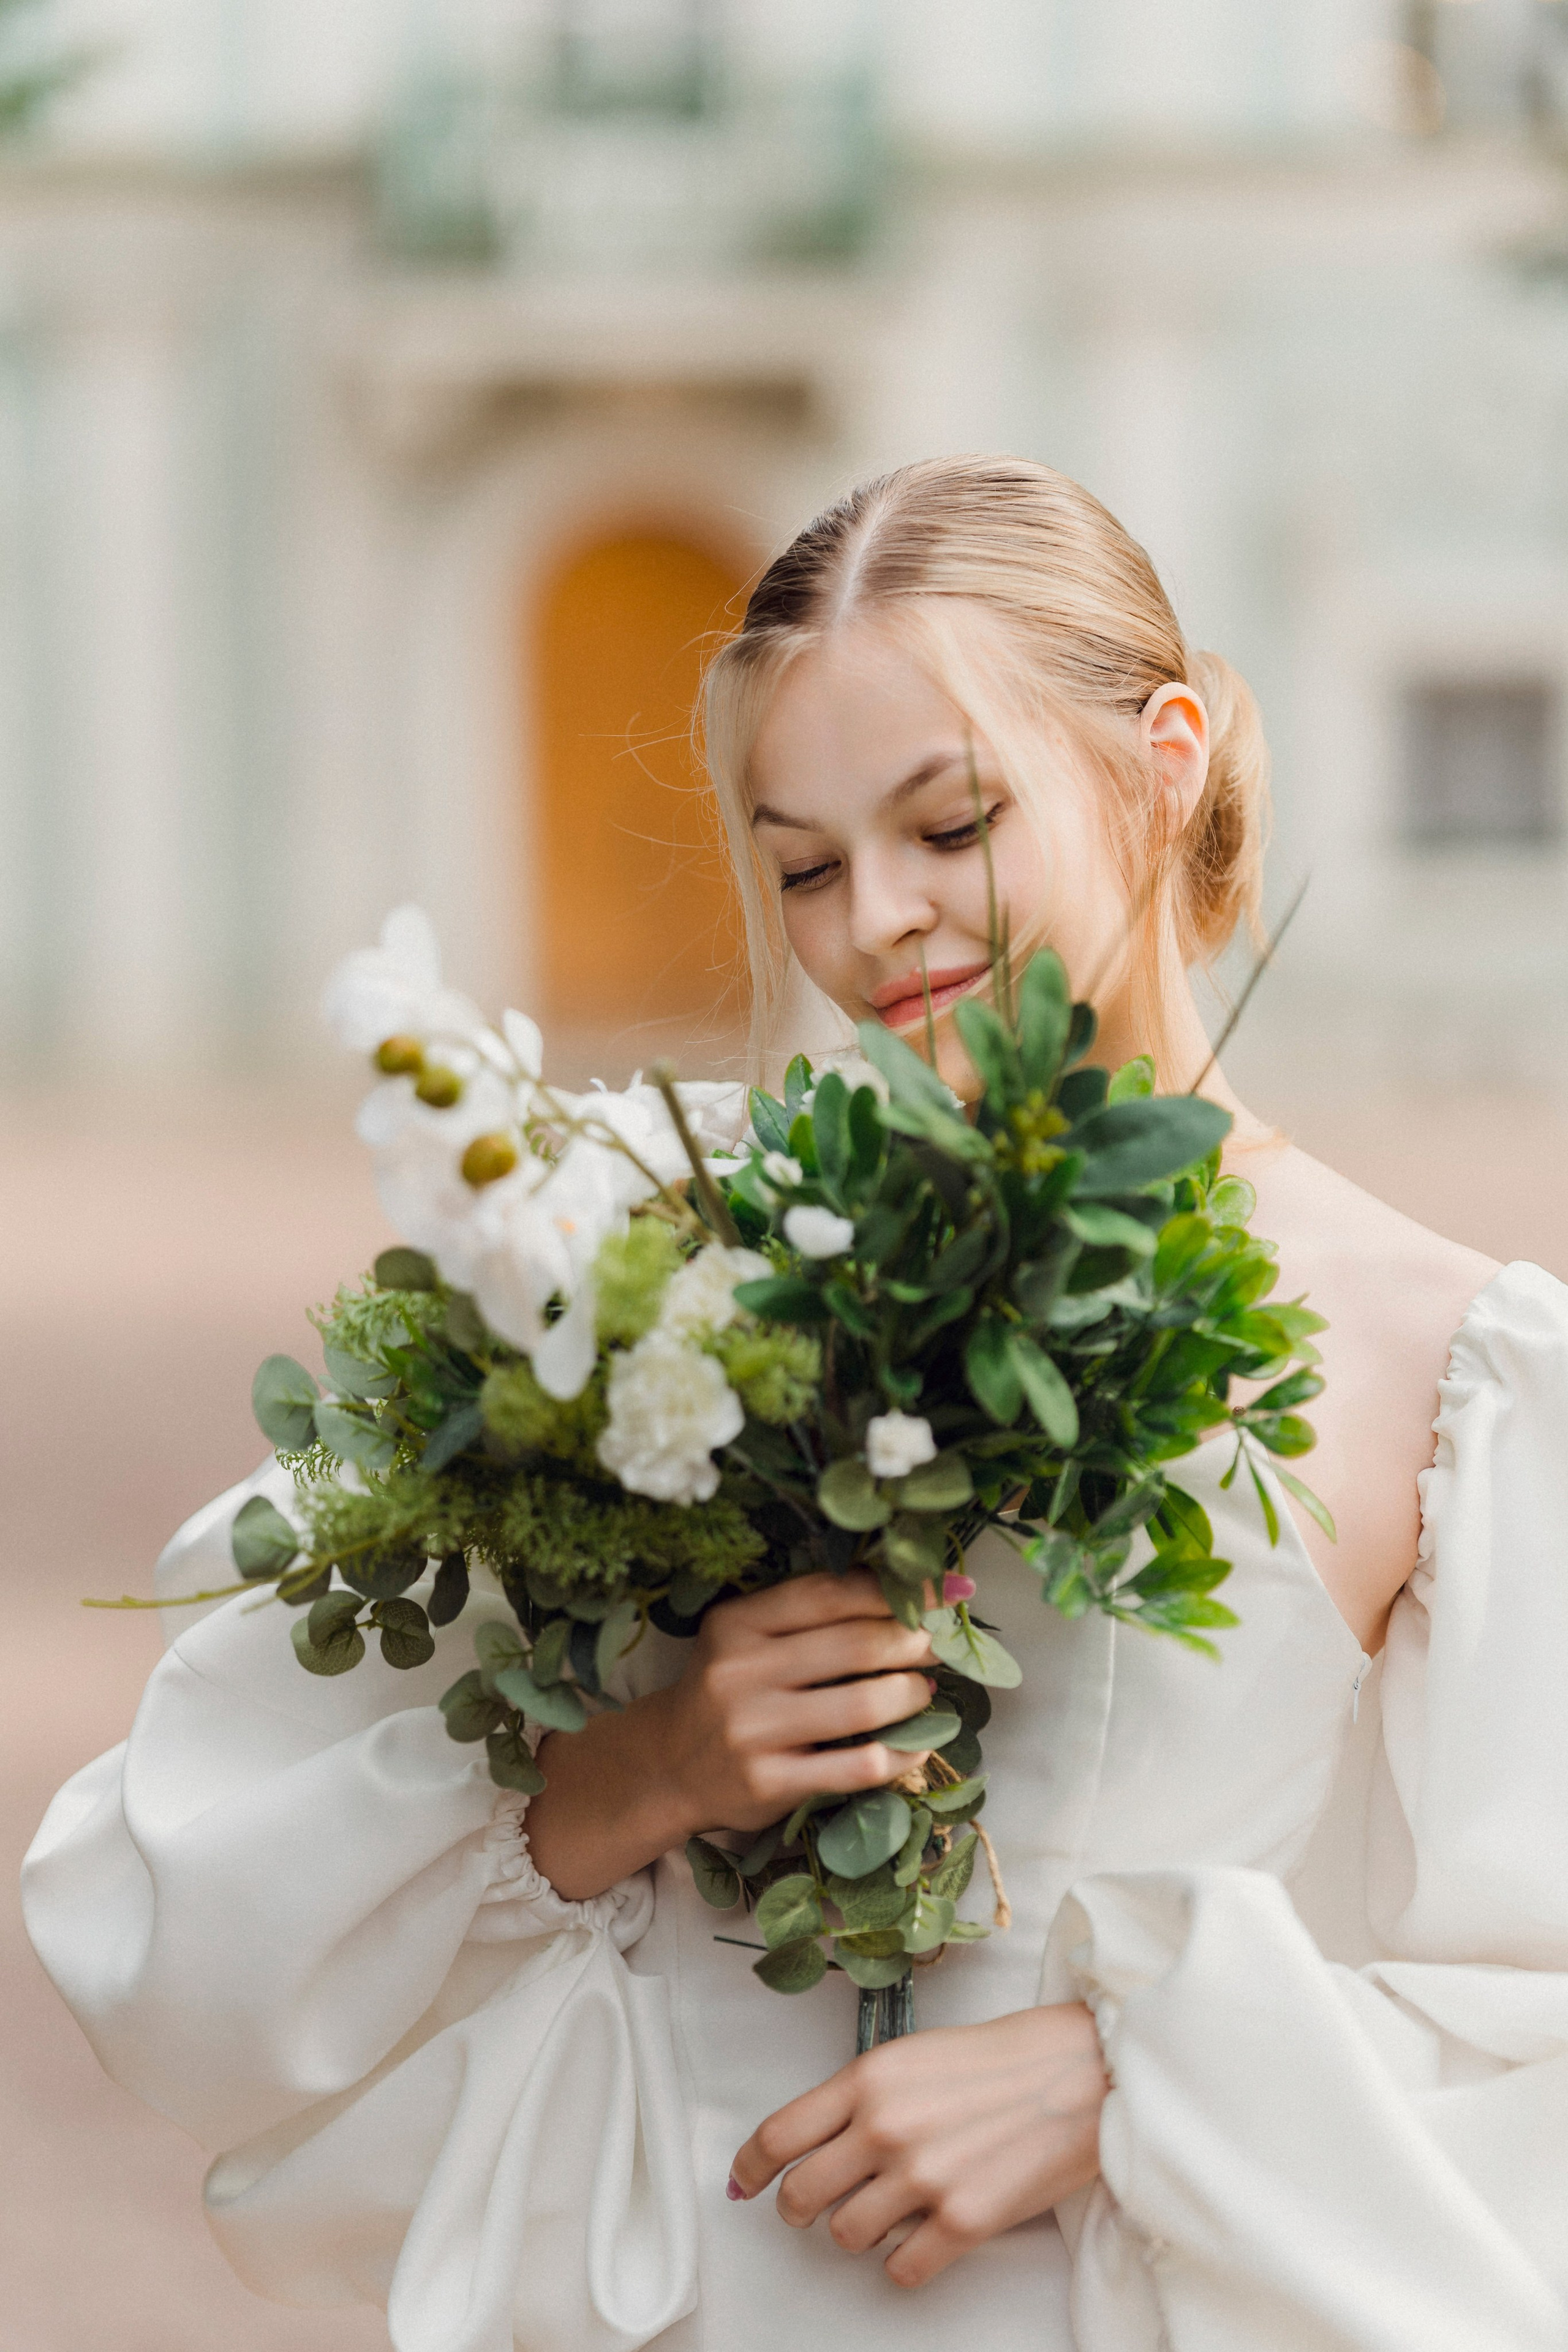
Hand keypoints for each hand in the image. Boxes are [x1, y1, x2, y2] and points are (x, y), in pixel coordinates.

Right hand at [656, 1570, 936, 1834]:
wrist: (670, 1765)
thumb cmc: (728, 1689)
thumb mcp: (748, 1637)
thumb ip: (810, 1614)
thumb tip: (906, 1593)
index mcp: (738, 1622)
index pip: (831, 1593)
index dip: (897, 1590)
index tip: (946, 1589)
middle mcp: (739, 1672)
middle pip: (855, 1645)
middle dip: (914, 1642)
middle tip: (941, 1646)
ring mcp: (752, 1731)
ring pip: (863, 1705)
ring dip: (912, 1695)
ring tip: (923, 1691)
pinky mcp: (768, 1784)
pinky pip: (857, 1768)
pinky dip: (902, 1755)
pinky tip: (917, 1747)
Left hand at [728, 2003, 1106, 2287]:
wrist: (1077, 2073)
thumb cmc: (999, 2061)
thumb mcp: (911, 2056)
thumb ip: (860, 2097)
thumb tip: (813, 2141)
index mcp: (869, 2080)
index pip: (779, 2136)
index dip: (750, 2168)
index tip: (745, 2183)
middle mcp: (887, 2129)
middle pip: (801, 2195)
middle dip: (797, 2208)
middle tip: (811, 2208)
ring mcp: (924, 2178)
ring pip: (846, 2236)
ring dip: (858, 2232)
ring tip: (887, 2212)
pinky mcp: (964, 2221)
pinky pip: (901, 2270)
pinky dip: (903, 2264)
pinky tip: (920, 2240)